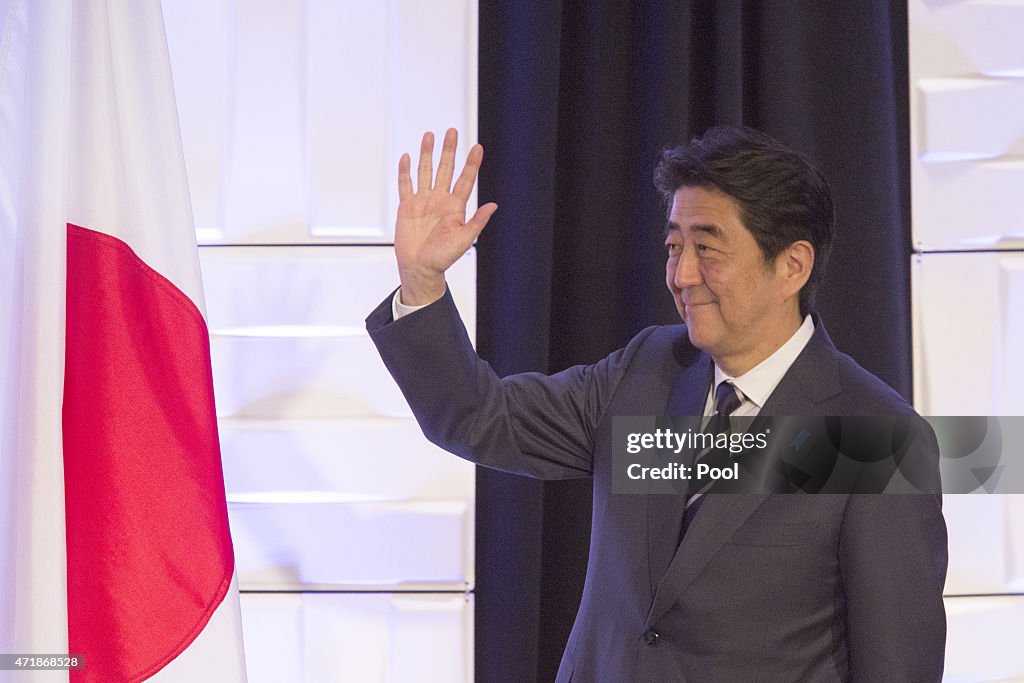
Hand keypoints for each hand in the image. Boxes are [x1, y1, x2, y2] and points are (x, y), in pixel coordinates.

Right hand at [395, 129, 497, 305]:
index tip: (477, 147)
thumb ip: (477, 222)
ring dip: (427, 154)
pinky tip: (406, 157)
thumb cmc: (442, 258)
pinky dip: (405, 171)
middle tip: (452, 132)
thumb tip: (493, 206)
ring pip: (425, 172)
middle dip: (449, 151)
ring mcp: (423, 202)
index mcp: (455, 207)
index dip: (471, 164)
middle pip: (445, 169)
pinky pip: (405, 185)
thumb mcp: (464, 240)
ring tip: (430, 136)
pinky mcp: (407, 207)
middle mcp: (440, 200)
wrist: (420, 268)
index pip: (465, 180)